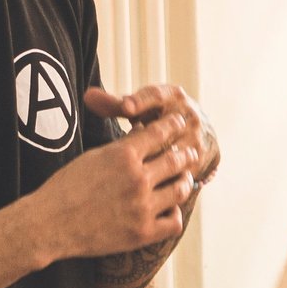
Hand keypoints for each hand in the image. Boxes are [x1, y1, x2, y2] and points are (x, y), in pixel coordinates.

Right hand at [28, 107, 194, 261]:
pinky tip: (169, 209)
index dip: (173, 125)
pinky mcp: (143, 233)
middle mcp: (138, 179)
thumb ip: (121, 148)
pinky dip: (174, 213)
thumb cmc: (65, 187)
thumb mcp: (93, 157)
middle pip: (176, 159)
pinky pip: (174, 221)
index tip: (179, 123)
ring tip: (184, 179)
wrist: (50, 224)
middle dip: (185, 153)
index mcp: (123, 155)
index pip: (159, 133)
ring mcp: (143, 207)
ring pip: (181, 189)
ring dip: (184, 181)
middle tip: (190, 152)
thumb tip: (142, 135)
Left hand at [86, 84, 218, 183]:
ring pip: (177, 152)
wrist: (192, 131)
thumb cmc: (155, 115)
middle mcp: (190, 116)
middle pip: (170, 125)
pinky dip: (166, 182)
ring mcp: (197, 140)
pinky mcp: (199, 163)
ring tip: (136, 171)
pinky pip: (183, 174)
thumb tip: (87, 96)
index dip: (140, 101)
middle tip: (130, 145)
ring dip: (158, 161)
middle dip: (151, 134)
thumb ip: (114, 104)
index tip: (125, 107)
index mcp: (173, 96)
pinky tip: (147, 191)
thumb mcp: (140, 107)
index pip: (156, 96)